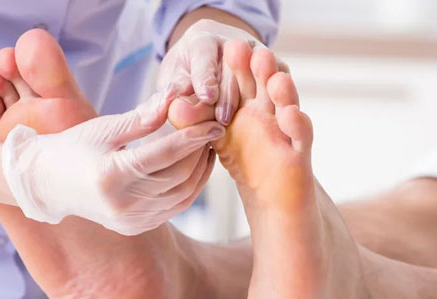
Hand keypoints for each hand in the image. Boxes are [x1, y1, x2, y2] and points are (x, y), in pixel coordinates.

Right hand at [1, 91, 222, 234]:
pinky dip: (190, 187)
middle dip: (201, 152)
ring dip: (201, 170)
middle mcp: (123, 204)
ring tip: (206, 147)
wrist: (48, 184)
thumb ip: (142, 118)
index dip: (194, 137)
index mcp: (111, 175)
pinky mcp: (137, 227)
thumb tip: (174, 99)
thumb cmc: (74, 147)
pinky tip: (195, 168)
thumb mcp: (104, 127)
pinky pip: (175, 207)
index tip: (214, 123)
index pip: (166, 154)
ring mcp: (131, 221)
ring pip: (183, 195)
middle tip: (212, 131)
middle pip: (180, 176)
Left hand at [158, 19, 286, 124]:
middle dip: (228, 94)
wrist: (211, 62)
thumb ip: (167, 99)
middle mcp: (234, 43)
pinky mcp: (278, 68)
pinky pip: (281, 82)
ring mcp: (259, 54)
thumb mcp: (173, 82)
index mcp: (204, 42)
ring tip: (254, 119)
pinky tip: (276, 118)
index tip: (206, 96)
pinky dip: (279, 99)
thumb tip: (155, 117)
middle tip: (223, 118)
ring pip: (261, 75)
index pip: (204, 57)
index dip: (205, 77)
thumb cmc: (188, 74)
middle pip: (233, 68)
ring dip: (258, 95)